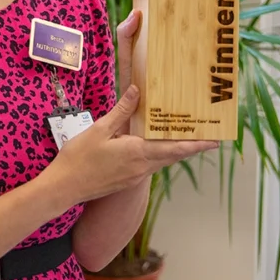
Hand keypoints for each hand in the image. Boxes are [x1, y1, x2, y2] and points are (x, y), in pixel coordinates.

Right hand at [45, 10, 218, 205]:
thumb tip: (137, 92)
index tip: (215, 140)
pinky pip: (150, 165)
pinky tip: (155, 146)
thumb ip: (121, 111)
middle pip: (173, 156)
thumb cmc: (79, 158)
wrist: (64, 187)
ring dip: (175, 151)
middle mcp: (141, 167)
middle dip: (191, 146)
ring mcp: (134, 176)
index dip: (196, 145)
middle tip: (207, 136)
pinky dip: (159, 155)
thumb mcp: (99, 129)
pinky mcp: (127, 180)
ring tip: (185, 138)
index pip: (175, 149)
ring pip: (161, 161)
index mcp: (137, 153)